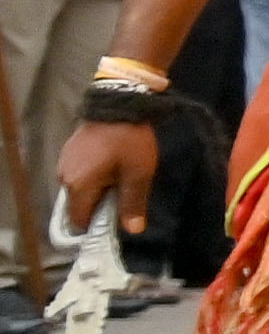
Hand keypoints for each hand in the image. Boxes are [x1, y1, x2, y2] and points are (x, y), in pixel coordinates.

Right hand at [51, 108, 162, 236]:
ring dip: (96, 190)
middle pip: (78, 205)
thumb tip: (133, 230)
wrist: (120, 103)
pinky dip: (92, 177)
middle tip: (122, 195)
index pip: (79, 220)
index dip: (96, 226)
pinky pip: (78, 174)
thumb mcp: (138, 173)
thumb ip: (133, 203)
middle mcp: (64, 177)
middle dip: (99, 205)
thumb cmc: (130, 140)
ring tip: (119, 178)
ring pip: (79, 190)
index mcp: (79, 186)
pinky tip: (110, 166)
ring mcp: (64, 163)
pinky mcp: (69, 152)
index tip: (114, 221)